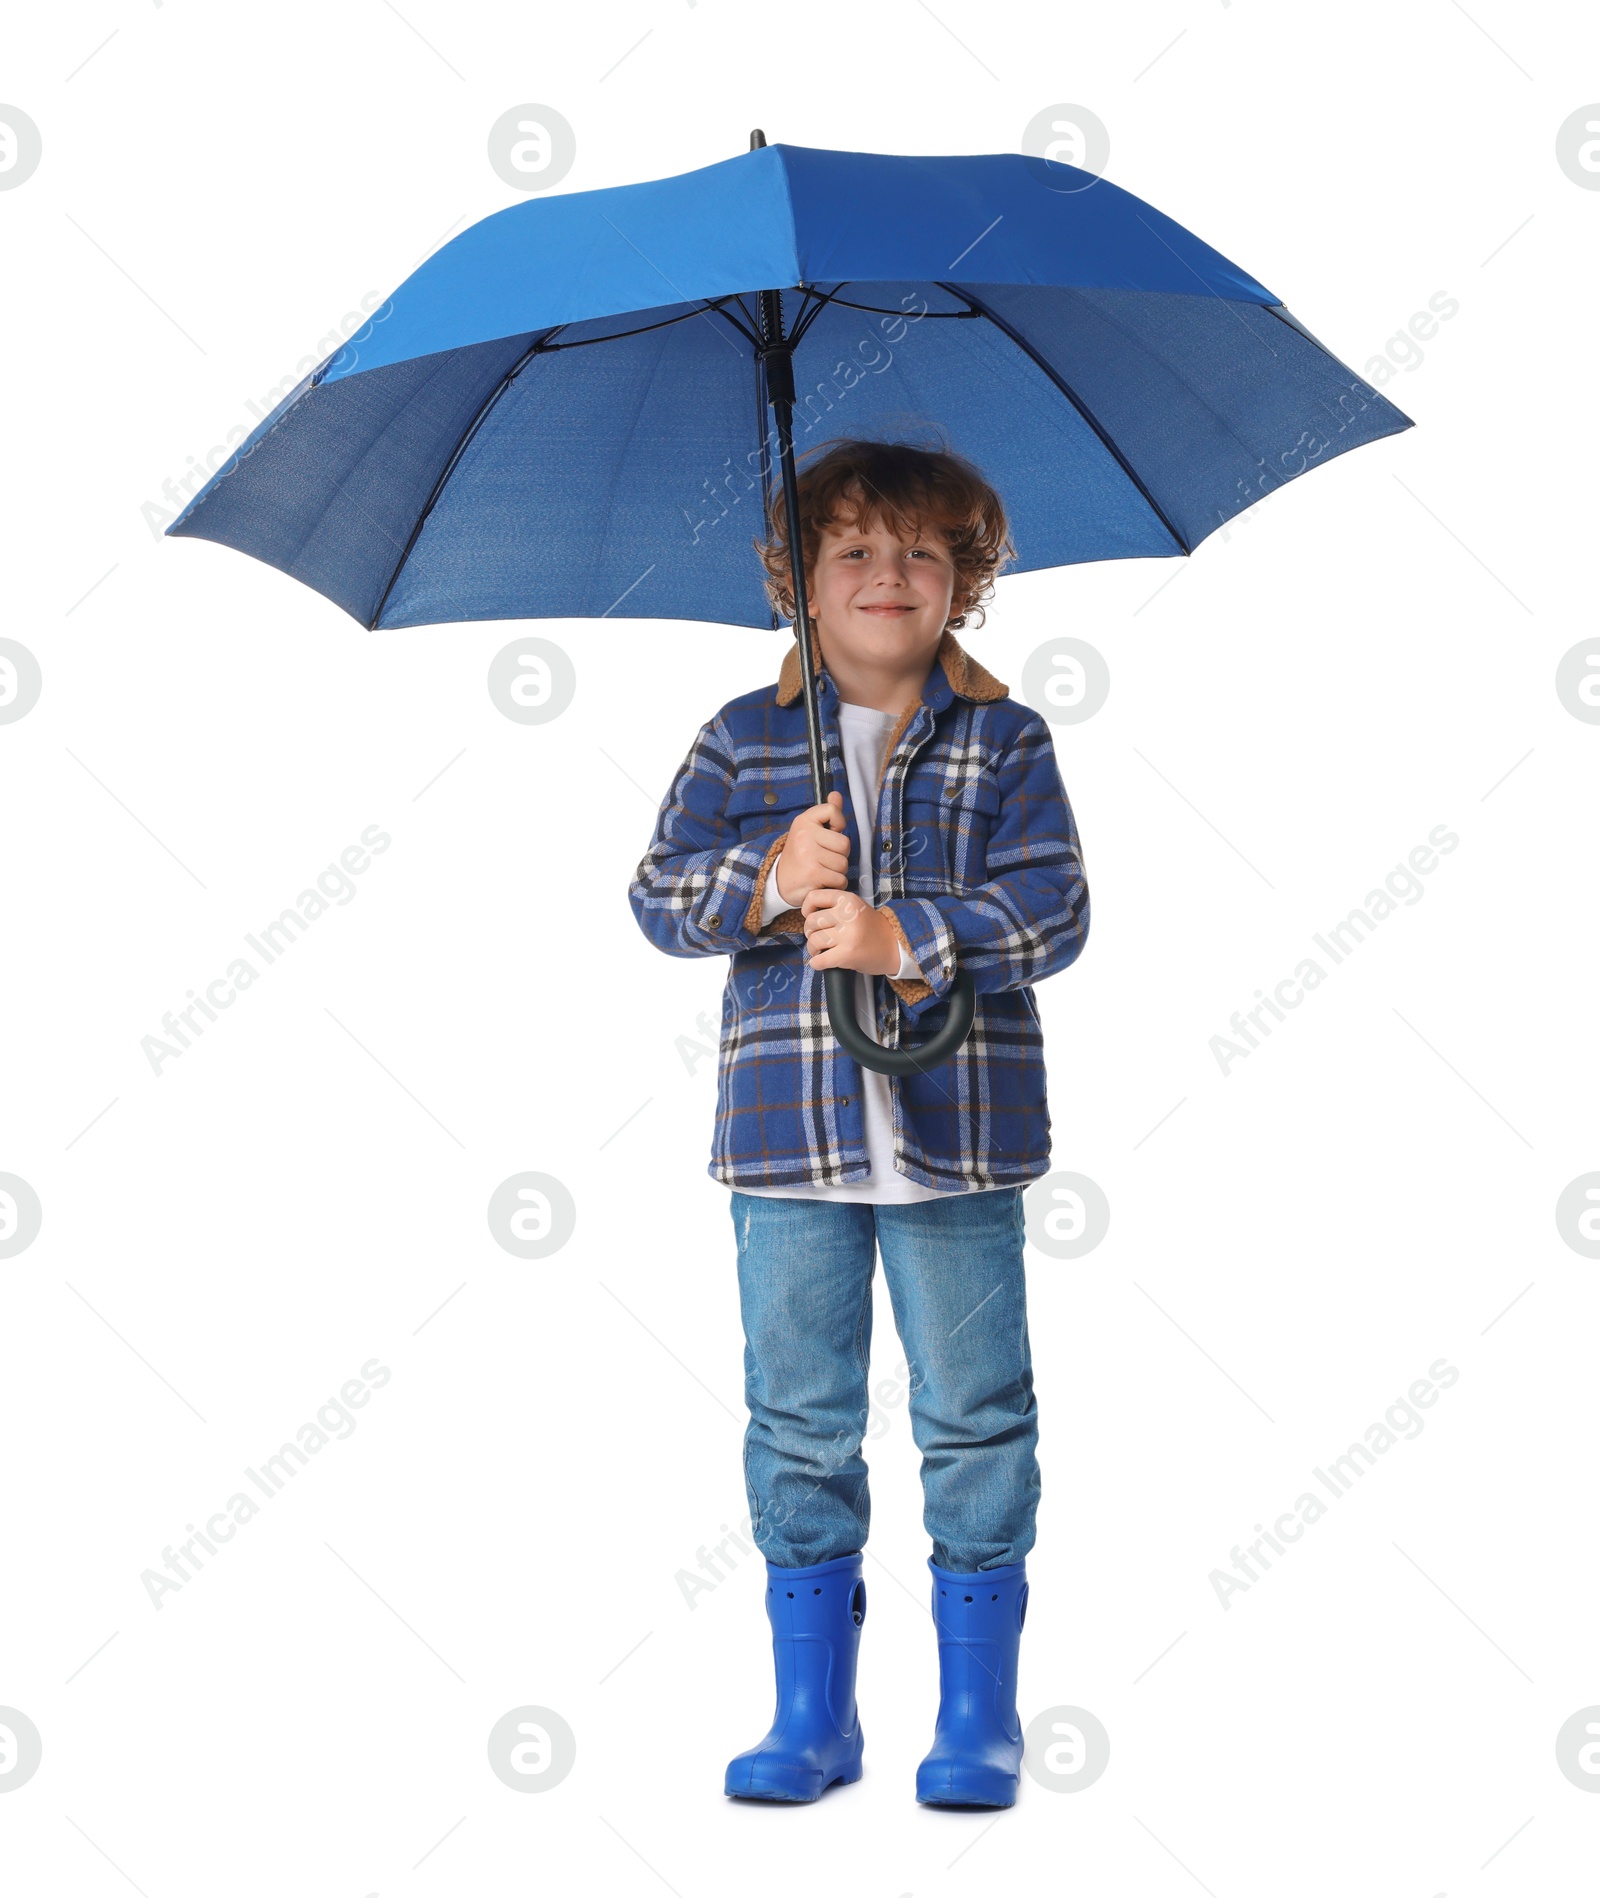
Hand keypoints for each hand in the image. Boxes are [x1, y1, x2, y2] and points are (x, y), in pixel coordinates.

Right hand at [774, 791, 849, 906]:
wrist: (779, 882)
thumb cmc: (800, 855)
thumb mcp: (809, 829)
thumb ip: (826, 813)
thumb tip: (836, 794)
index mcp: (803, 821)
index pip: (832, 810)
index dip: (838, 824)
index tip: (830, 833)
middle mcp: (805, 835)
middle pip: (845, 843)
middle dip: (840, 855)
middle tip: (825, 858)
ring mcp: (808, 854)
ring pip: (843, 863)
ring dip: (837, 871)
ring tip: (822, 870)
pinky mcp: (813, 873)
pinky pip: (840, 879)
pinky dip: (835, 884)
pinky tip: (822, 881)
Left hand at [801, 887, 902, 974]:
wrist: (895, 946)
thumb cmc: (871, 928)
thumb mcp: (856, 908)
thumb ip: (835, 906)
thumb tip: (807, 914)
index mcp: (848, 900)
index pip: (813, 897)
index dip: (807, 908)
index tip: (810, 916)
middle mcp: (847, 915)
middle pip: (811, 922)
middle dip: (810, 932)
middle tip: (818, 938)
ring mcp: (848, 935)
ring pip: (814, 940)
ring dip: (813, 949)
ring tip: (821, 951)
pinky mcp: (847, 954)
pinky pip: (820, 960)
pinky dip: (816, 963)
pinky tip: (820, 962)